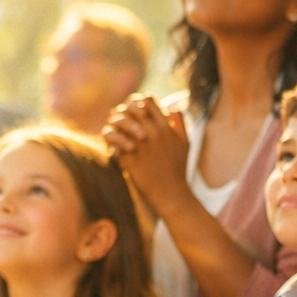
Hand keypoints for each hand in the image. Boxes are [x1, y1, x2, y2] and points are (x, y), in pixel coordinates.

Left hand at [103, 95, 189, 211]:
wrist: (171, 195)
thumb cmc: (178, 169)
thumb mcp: (184, 143)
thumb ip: (180, 123)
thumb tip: (173, 106)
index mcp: (166, 127)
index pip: (148, 101)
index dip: (138, 102)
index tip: (134, 111)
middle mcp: (153, 133)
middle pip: (131, 108)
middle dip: (124, 111)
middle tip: (121, 118)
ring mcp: (141, 145)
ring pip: (119, 121)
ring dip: (114, 124)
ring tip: (114, 130)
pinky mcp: (130, 158)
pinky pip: (114, 141)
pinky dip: (112, 141)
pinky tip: (113, 147)